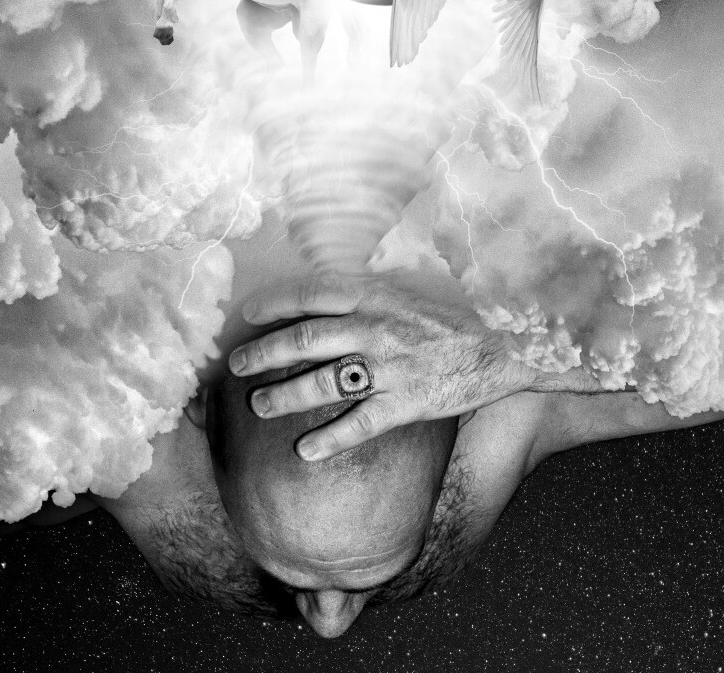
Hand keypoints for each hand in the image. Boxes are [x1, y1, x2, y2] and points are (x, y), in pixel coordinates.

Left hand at [228, 276, 533, 460]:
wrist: (505, 346)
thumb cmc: (452, 318)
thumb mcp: (407, 291)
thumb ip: (366, 294)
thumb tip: (322, 296)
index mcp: (376, 296)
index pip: (311, 294)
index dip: (274, 303)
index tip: (248, 315)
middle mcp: (376, 329)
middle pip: (305, 339)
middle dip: (263, 353)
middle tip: (237, 366)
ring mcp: (390, 368)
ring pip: (323, 383)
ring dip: (284, 396)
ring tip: (259, 406)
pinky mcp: (407, 403)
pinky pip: (359, 425)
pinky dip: (329, 440)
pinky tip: (304, 452)